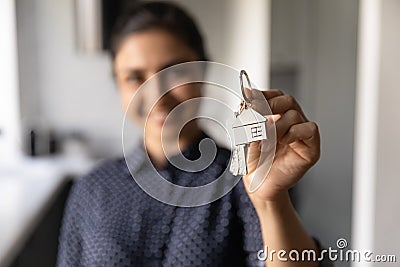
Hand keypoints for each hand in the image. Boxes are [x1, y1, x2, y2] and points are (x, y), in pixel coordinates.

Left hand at [243, 90, 319, 205]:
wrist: (261, 186)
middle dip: (270, 104)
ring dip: (278, 124)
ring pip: (294, 114)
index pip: (275, 96)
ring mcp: (301, 134)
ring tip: (267, 138)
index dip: (264, 95)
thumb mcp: (247, 138)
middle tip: (257, 115)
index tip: (249, 99)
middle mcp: (291, 123)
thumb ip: (248, 120)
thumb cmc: (256, 163)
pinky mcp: (310, 147)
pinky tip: (283, 141)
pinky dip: (294, 132)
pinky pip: (309, 129)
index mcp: (276, 117)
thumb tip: (246, 101)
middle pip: (287, 100)